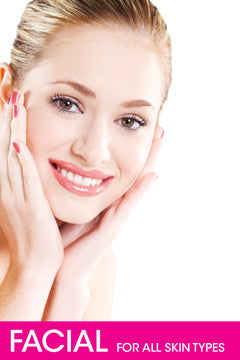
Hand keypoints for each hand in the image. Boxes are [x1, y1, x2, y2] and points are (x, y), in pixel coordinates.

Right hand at [0, 92, 62, 271]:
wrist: (34, 263)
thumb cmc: (34, 234)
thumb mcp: (28, 203)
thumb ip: (29, 182)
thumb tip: (31, 162)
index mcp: (9, 184)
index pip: (5, 144)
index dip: (5, 121)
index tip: (9, 96)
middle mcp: (7, 185)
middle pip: (1, 142)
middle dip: (3, 114)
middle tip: (6, 84)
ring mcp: (15, 194)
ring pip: (8, 153)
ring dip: (8, 127)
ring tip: (12, 99)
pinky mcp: (28, 204)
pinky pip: (22, 175)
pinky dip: (18, 156)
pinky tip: (17, 138)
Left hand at [42, 126, 162, 319]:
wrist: (63, 268)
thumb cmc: (66, 237)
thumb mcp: (71, 207)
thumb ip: (74, 190)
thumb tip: (67, 168)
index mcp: (106, 199)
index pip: (122, 170)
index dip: (132, 151)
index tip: (140, 129)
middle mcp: (116, 205)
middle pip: (135, 173)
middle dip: (149, 152)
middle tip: (160, 129)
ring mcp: (117, 216)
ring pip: (138, 185)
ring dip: (151, 163)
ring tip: (161, 143)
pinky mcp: (113, 228)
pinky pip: (128, 206)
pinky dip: (141, 191)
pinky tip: (152, 176)